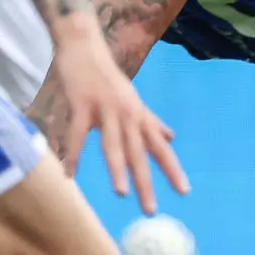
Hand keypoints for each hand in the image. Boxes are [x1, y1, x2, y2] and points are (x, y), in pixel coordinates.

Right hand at [44, 14, 187, 210]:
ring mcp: (106, 108)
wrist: (84, 46)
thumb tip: (171, 137)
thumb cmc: (107, 76)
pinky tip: (69, 174)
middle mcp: (128, 113)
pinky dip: (73, 154)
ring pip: (113, 143)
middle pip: (139, 151)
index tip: (184, 192)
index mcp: (139, 115)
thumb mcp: (134, 100)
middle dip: (145, 180)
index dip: (172, 169)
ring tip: (122, 193)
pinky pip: (77, 133)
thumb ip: (151, 121)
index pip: (160, 147)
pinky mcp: (82, 103)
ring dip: (117, 167)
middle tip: (151, 208)